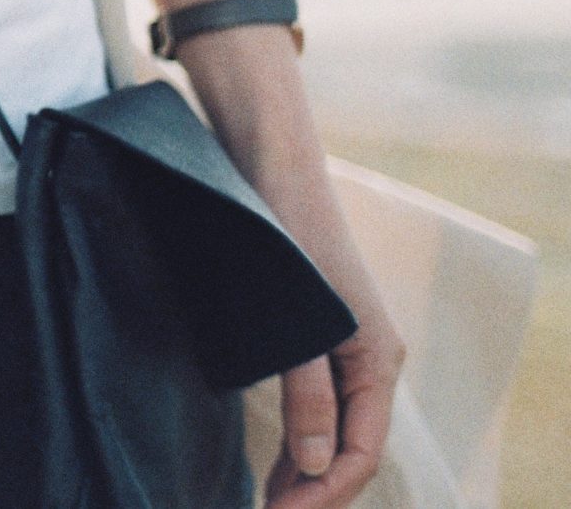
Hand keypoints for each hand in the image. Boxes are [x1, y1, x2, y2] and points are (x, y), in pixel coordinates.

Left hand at [177, 25, 407, 508]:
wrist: (264, 158)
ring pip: (329, 429)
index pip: (360, 453)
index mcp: (375, 359)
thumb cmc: (278, 231)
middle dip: (310, 492)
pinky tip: (261, 456)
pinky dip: (292, 436)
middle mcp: (365, 359)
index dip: (322, 497)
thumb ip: (306, 390)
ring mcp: (337, 346)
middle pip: (348, 449)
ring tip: (258, 502)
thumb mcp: (297, 317)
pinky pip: (310, 401)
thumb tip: (317, 466)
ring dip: (300, 470)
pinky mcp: (307, 332)